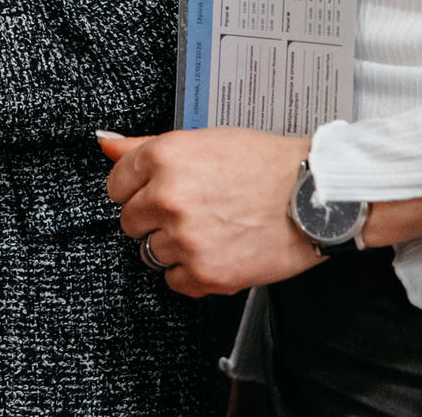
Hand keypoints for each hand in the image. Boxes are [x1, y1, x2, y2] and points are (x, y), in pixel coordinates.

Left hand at [100, 128, 319, 296]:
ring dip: (173, 247)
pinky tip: (217, 251)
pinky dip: (192, 273)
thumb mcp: (204, 141)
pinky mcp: (205, 273)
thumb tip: (105, 143)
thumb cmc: (267, 165)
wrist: (316, 197)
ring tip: (209, 231)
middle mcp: (168, 198)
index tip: (157, 192)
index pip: (116, 184)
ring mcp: (185, 239)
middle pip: (129, 221)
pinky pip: (174, 282)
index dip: (138, 189)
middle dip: (154, 219)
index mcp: (164, 158)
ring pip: (149, 253)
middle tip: (191, 212)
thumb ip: (146, 146)